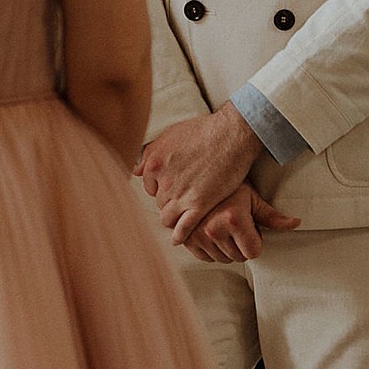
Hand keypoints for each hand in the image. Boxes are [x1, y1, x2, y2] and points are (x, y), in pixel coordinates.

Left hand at [140, 105, 260, 242]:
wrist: (231, 133)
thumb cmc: (204, 129)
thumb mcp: (171, 135)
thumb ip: (152, 152)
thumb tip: (137, 170)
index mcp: (154, 163)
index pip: (151, 188)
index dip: (163, 189)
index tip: (174, 190)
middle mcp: (163, 180)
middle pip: (160, 202)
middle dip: (169, 203)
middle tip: (183, 203)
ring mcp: (181, 194)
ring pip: (168, 217)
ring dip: (174, 219)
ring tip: (182, 220)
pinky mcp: (199, 204)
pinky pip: (183, 227)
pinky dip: (180, 235)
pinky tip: (180, 239)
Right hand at [182, 183, 300, 264]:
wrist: (202, 178)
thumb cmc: (230, 187)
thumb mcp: (254, 200)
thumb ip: (273, 217)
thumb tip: (296, 223)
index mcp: (234, 219)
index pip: (253, 252)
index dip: (255, 240)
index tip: (249, 227)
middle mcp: (213, 229)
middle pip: (238, 257)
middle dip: (240, 244)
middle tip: (236, 225)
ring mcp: (197, 235)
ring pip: (222, 259)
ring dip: (226, 248)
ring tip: (224, 226)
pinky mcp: (186, 239)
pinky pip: (205, 258)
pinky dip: (211, 249)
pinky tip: (211, 232)